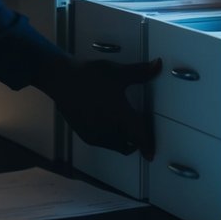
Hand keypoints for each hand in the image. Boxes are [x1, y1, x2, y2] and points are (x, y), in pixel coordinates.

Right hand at [34, 57, 160, 158]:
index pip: (139, 137)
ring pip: (114, 145)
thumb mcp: (118, 73)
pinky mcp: (84, 134)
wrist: (61, 80)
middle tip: (139, 131)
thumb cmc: (90, 76)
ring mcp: (95, 134)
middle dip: (135, 141)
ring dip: (122, 141)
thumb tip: (159, 65)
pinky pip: (102, 143)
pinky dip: (109, 139)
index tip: (151, 154)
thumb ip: (141, 72)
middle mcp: (109, 130)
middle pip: (128, 144)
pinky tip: (107, 124)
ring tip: (124, 126)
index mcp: (121, 117)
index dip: (147, 146)